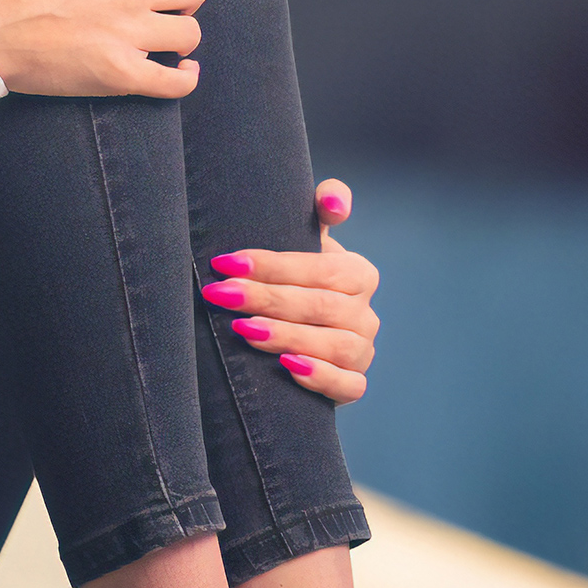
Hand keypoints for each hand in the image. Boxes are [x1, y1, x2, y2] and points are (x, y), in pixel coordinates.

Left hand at [204, 177, 380, 401]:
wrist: (290, 338)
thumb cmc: (292, 283)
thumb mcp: (303, 243)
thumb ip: (319, 209)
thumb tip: (337, 202)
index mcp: (358, 274)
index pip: (320, 268)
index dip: (273, 265)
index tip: (226, 263)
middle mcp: (366, 314)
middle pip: (321, 305)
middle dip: (267, 298)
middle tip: (221, 295)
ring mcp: (363, 352)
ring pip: (336, 345)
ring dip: (287, 336)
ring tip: (244, 330)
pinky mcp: (353, 386)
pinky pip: (349, 385)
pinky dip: (320, 376)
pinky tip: (286, 366)